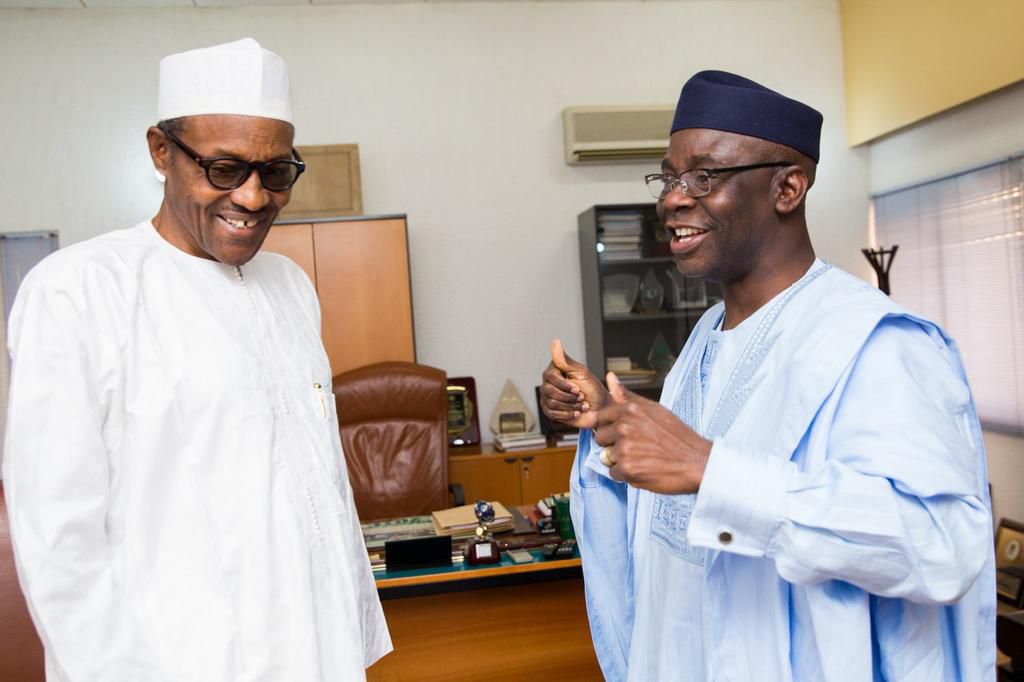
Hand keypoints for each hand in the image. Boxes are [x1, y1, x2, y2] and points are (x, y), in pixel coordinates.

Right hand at [540, 338, 609, 429]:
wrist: (601, 409)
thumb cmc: (593, 389)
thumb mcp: (581, 372)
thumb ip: (565, 359)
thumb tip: (555, 342)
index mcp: (555, 372)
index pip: (550, 376)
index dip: (564, 384)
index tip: (578, 388)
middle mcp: (549, 384)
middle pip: (549, 391)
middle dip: (569, 396)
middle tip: (581, 396)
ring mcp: (548, 398)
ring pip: (552, 403)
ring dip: (571, 406)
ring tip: (581, 404)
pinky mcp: (551, 412)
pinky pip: (553, 414)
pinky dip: (568, 414)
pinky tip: (576, 411)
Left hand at [594, 372, 711, 494]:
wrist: (697, 462)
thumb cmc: (678, 436)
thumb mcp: (654, 409)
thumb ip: (627, 396)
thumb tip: (609, 377)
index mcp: (630, 410)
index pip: (601, 417)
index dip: (611, 427)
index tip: (624, 433)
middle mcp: (625, 427)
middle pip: (601, 438)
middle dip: (613, 444)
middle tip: (636, 447)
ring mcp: (625, 449)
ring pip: (606, 457)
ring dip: (620, 461)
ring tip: (642, 458)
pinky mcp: (627, 469)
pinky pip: (614, 473)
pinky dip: (626, 475)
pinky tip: (644, 469)